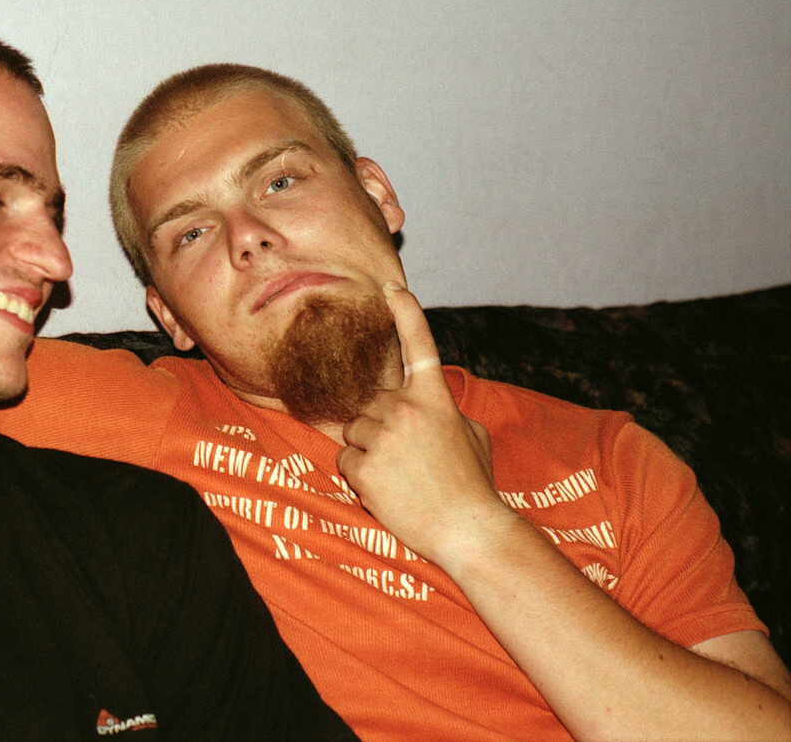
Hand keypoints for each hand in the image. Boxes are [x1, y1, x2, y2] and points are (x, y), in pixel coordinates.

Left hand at [337, 282, 502, 563]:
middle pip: (370, 404)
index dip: (404, 312)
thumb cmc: (472, 484)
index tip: (390, 287)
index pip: (418, 344)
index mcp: (435, 398)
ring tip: (400, 474)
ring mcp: (383, 438)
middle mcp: (406, 411)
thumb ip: (441, 408)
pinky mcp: (363, 467)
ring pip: (353, 431)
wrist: (468, 530)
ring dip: (368, 450)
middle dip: (380, 426)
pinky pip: (345, 459)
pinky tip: (387, 489)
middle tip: (409, 458)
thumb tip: (422, 400)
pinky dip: (360, 474)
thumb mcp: (470, 433)